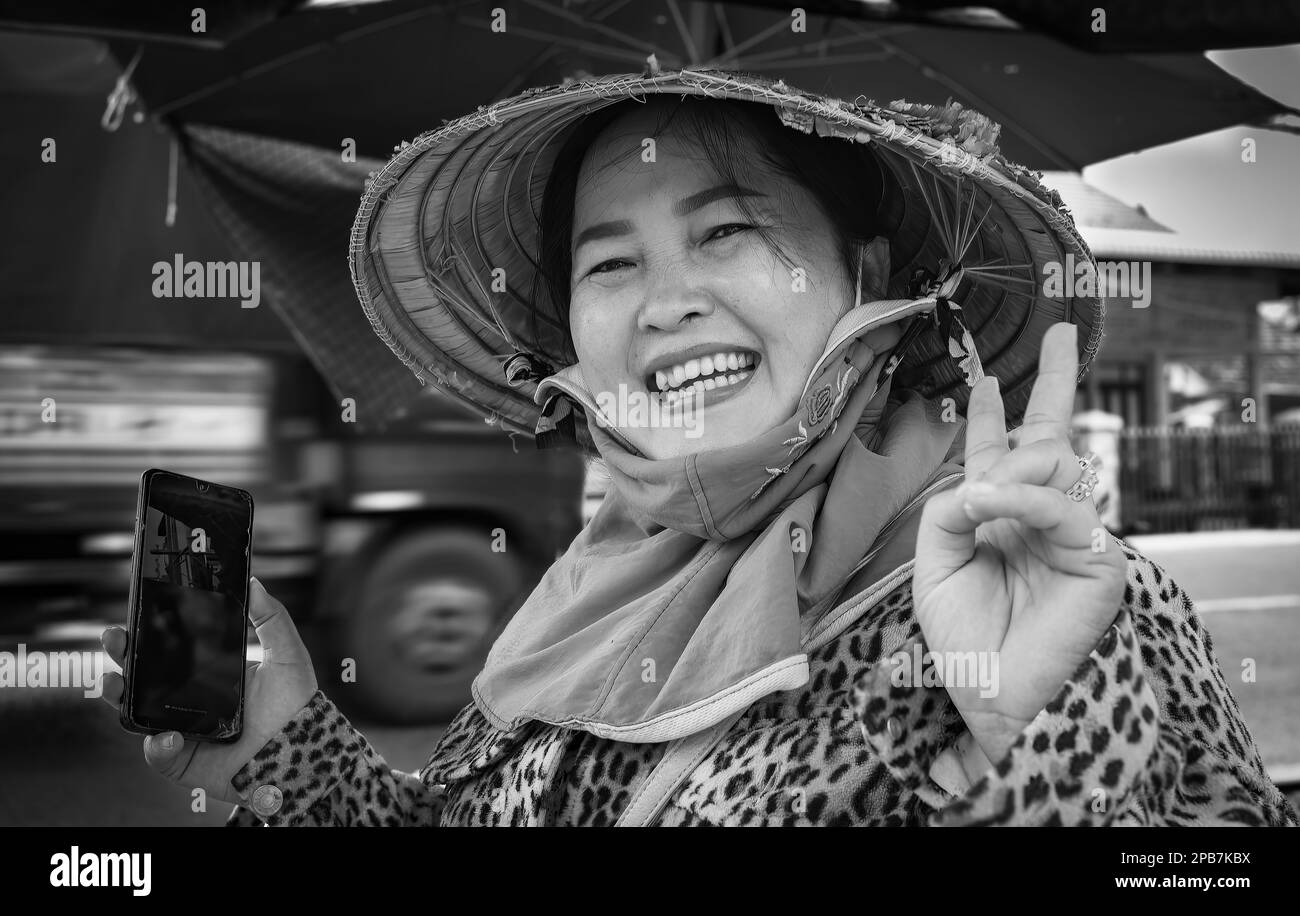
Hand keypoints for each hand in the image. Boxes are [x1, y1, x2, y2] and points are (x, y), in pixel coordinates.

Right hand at [99, 578, 318, 807]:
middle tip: (113, 639)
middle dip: (122, 658)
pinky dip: (157, 746)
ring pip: (137, 714)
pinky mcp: (183, 761)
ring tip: (112, 682)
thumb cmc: (295, 703)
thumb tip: (253, 583)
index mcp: (208, 674)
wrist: (302, 752)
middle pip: (143, 678)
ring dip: (119, 697)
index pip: (168, 652)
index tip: (132, 617)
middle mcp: (189, 701)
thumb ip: (272, 618)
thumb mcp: (288, 654)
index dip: (145, 637)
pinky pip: (158, 755)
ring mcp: (182, 730)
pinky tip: (168, 736)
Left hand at [912, 322, 1126, 761]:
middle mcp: (1037, 521)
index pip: (1002, 455)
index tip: (989, 375)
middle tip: (1057, 337)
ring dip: (1013, 465)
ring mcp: (1072, 537)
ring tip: (978, 493)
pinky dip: (1023, 502)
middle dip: (1053, 386)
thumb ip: (948, 511)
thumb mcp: (933, 566)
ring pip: (1056, 467)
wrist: (992, 700)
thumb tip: (979, 478)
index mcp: (999, 520)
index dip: (997, 414)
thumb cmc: (964, 642)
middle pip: (1051, 440)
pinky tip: (988, 502)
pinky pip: (1064, 511)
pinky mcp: (1098, 560)